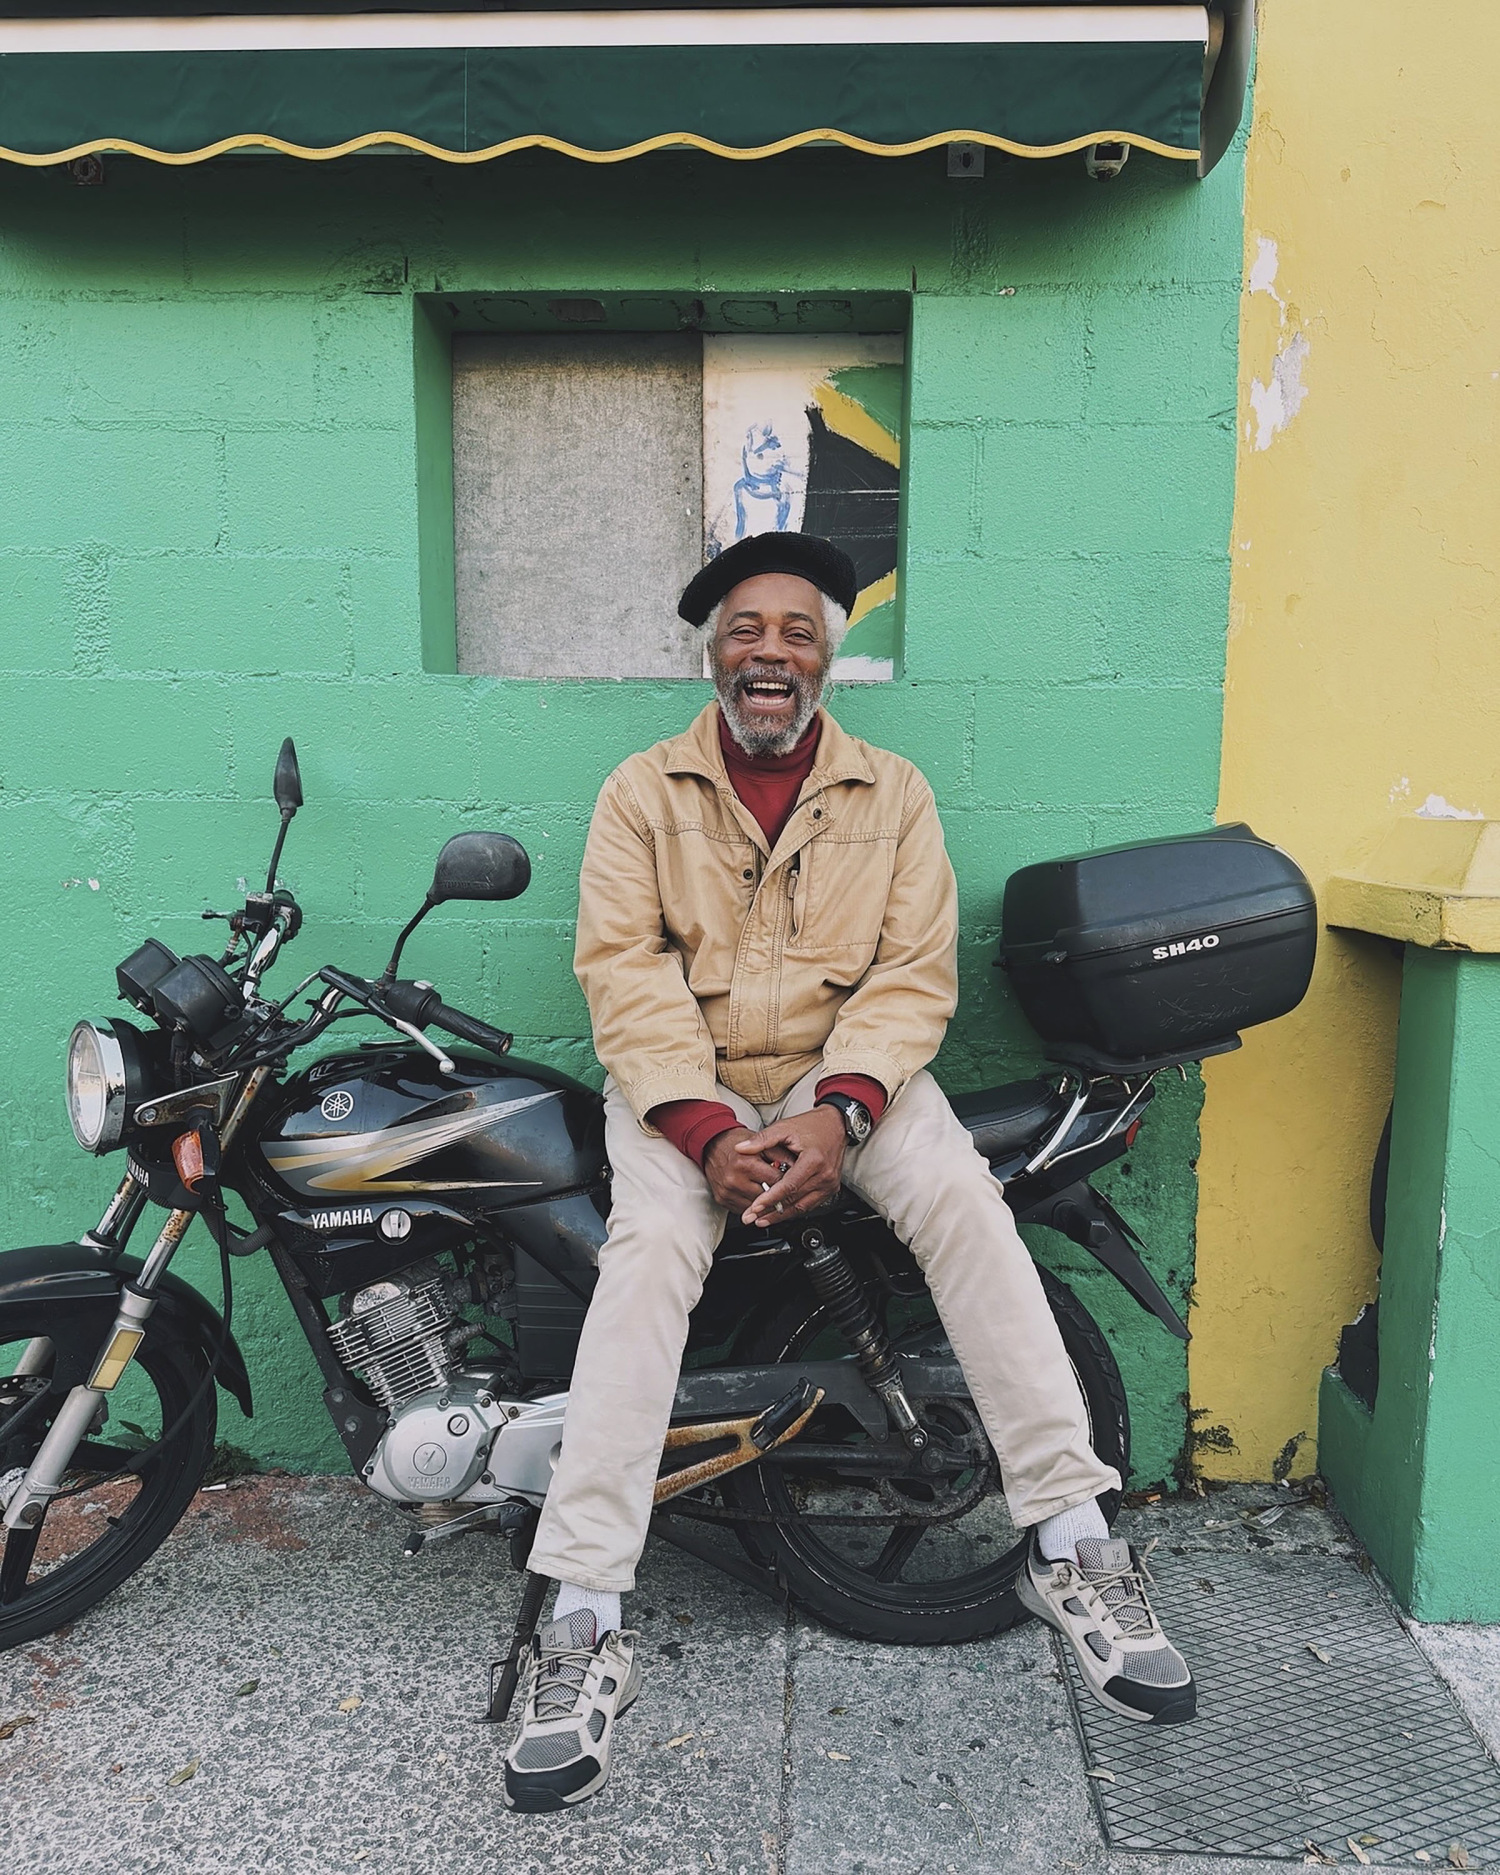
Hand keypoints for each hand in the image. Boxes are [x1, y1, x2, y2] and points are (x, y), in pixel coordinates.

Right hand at [703, 1126, 784, 1216]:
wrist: (712, 1144)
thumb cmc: (737, 1142)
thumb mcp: (762, 1143)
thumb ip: (782, 1156)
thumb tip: (798, 1169)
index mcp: (746, 1164)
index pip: (777, 1182)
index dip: (788, 1181)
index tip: (793, 1182)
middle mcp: (735, 1180)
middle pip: (767, 1197)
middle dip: (777, 1194)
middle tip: (784, 1189)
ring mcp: (727, 1192)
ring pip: (756, 1208)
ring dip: (765, 1202)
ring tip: (770, 1193)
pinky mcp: (722, 1199)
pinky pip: (743, 1209)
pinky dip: (751, 1205)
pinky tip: (755, 1196)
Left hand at [736, 1106, 846, 1227]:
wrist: (835, 1124)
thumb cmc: (811, 1125)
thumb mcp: (784, 1127)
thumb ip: (762, 1139)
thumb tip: (740, 1148)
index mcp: (813, 1160)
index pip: (789, 1186)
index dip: (770, 1198)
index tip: (754, 1207)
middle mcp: (824, 1175)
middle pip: (794, 1200)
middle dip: (771, 1211)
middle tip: (752, 1217)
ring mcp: (829, 1183)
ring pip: (802, 1207)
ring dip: (781, 1215)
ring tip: (762, 1219)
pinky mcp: (830, 1188)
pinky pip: (810, 1204)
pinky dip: (794, 1210)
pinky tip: (779, 1213)